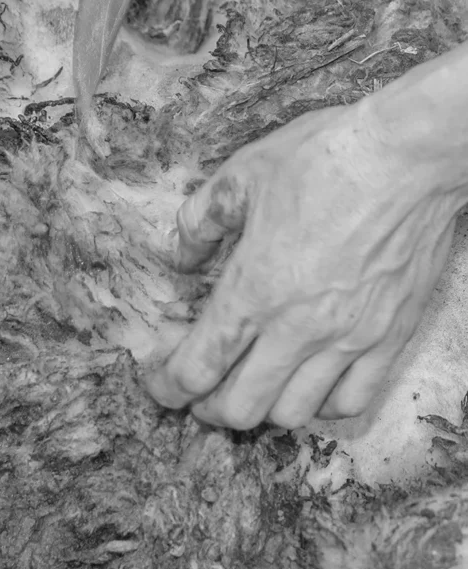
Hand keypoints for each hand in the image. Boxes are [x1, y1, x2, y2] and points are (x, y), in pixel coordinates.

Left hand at [146, 100, 462, 429]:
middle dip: (208, 407)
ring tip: (255, 389)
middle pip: (239, 408)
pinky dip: (322, 405)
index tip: (160, 384)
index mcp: (252, 289)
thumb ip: (200, 221)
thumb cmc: (325, 158)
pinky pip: (352, 401)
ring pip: (294, 414)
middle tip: (201, 391)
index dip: (168, 387)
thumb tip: (180, 256)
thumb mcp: (242, 175)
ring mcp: (347, 339)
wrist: (409, 155)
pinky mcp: (389, 338)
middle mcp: (297, 327)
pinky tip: (311, 385)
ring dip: (264, 409)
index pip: (197, 367)